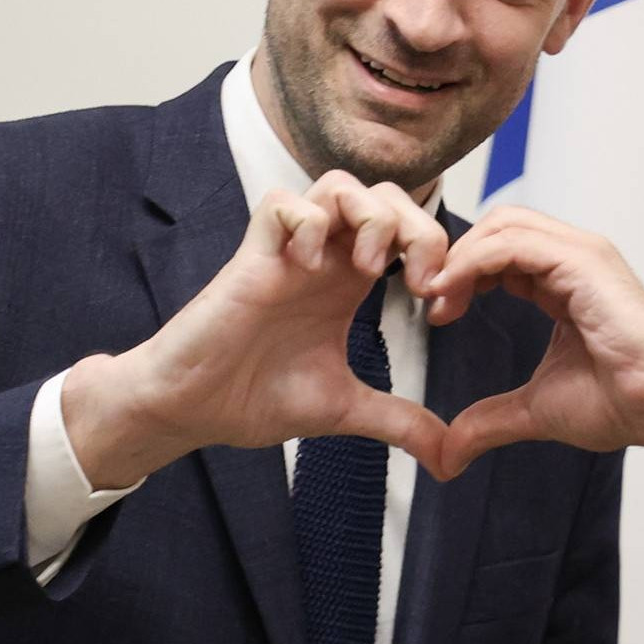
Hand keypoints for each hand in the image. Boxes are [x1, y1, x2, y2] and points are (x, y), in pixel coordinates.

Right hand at [63, 172, 449, 485]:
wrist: (192, 409)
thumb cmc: (254, 397)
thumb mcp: (346, 410)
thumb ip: (399, 422)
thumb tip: (450, 458)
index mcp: (349, 283)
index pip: (409, 231)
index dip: (439, 255)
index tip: (439, 307)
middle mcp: (324, 259)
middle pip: (385, 195)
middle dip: (417, 226)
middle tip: (417, 282)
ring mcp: (288, 253)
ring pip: (338, 185)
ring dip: (368, 217)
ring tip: (367, 269)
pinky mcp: (251, 258)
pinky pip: (280, 203)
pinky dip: (305, 224)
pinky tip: (308, 269)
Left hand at [422, 207, 643, 475]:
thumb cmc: (622, 402)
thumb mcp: (536, 410)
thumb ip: (491, 420)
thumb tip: (451, 451)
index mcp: (565, 282)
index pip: (502, 249)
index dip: (462, 272)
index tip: (438, 312)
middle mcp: (574, 259)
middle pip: (499, 225)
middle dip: (456, 256)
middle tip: (431, 299)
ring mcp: (581, 255)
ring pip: (504, 225)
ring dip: (460, 257)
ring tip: (439, 297)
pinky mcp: (583, 262)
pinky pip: (514, 243)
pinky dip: (475, 261)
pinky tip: (455, 291)